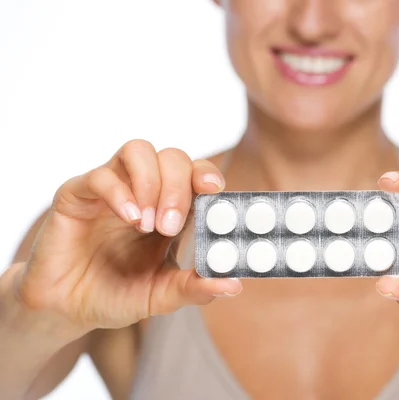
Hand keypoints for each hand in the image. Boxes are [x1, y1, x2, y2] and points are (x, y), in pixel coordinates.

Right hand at [15, 140, 241, 336]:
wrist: (68, 310)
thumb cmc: (118, 295)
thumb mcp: (162, 295)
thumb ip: (195, 288)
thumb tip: (234, 285)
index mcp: (172, 209)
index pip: (196, 174)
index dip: (208, 175)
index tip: (214, 191)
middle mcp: (145, 191)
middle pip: (173, 158)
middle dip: (178, 187)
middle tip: (170, 226)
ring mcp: (112, 189)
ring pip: (138, 151)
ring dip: (150, 182)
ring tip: (147, 224)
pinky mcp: (77, 195)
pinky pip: (100, 175)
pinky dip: (119, 192)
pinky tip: (128, 218)